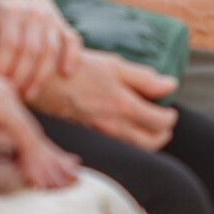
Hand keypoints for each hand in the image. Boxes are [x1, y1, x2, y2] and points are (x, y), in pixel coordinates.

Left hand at [0, 0, 79, 98]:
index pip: (8, 43)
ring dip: (43, 74)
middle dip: (22, 76)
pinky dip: (72, 56)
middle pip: (30, 50)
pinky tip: (67, 74)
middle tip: (13, 98)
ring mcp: (49, 18)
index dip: (2, 66)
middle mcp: (31, 14)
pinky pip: (72, 40)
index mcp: (8, 11)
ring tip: (31, 95)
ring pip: (51, 49)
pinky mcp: (61, 22)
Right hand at [0, 71, 80, 188]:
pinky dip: (30, 159)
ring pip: (32, 136)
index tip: (63, 167)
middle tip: (72, 179)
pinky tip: (38, 177)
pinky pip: (20, 136)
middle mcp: (5, 91)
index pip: (28, 127)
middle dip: (54, 159)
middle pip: (35, 132)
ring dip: (45, 164)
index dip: (46, 150)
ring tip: (58, 184)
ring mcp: (0, 96)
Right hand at [32, 50, 178, 150]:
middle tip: (164, 120)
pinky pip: (118, 146)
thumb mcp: (113, 65)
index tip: (169, 107)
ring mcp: (102, 134)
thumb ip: (144, 77)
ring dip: (147, 139)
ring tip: (149, 126)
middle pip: (151, 143)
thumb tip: (171, 84)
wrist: (43, 82)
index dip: (169, 116)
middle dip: (163, 133)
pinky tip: (126, 127)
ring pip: (134, 148)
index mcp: (124, 105)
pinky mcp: (90, 136)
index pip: (160, 122)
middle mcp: (114, 125)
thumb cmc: (78, 69)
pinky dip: (129, 141)